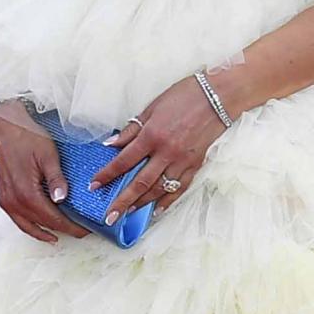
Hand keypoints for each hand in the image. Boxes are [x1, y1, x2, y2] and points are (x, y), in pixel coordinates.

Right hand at [0, 105, 84, 244]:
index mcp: (26, 192)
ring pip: (28, 226)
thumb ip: (56, 179)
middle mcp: (14, 200)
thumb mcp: (48, 155)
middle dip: (62, 230)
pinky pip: (17, 219)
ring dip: (45, 233)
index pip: (53, 219)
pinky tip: (39, 228)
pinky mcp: (4, 196)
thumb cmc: (26, 137)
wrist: (6, 127)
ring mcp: (7, 200)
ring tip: (60, 236)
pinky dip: (30, 226)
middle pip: (42, 224)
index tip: (84, 230)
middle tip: (79, 231)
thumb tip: (62, 198)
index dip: (70, 227)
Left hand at [86, 73, 230, 221]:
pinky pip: (179, 188)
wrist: (218, 97)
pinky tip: (157, 209)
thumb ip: (132, 129)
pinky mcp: (195, 165)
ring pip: (159, 189)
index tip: (94, 185)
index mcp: (152, 135)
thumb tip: (112, 144)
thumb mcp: (152, 108)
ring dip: (142, 203)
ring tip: (128, 213)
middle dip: (122, 201)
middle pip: (140, 182)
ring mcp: (181, 161)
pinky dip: (167, 200)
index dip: (107, 174)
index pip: (124, 160)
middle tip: (109, 217)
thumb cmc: (184, 96)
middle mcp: (166, 152)